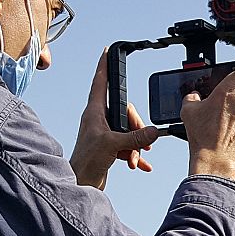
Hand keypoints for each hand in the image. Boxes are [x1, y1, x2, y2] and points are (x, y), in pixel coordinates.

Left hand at [70, 48, 159, 189]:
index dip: (104, 66)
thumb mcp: (113, 145)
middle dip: (136, 126)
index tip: (107, 51)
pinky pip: (127, 145)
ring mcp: (104, 133)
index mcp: (94, 112)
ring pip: (128, 129)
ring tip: (134, 157)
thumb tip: (154, 132)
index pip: (100, 82)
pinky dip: (135, 154)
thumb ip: (136, 137)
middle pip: (125, 111)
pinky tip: (140, 164)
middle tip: (141, 140)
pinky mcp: (108, 147)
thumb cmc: (86, 161)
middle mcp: (98, 120)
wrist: (80, 183)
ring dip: (136, 144)